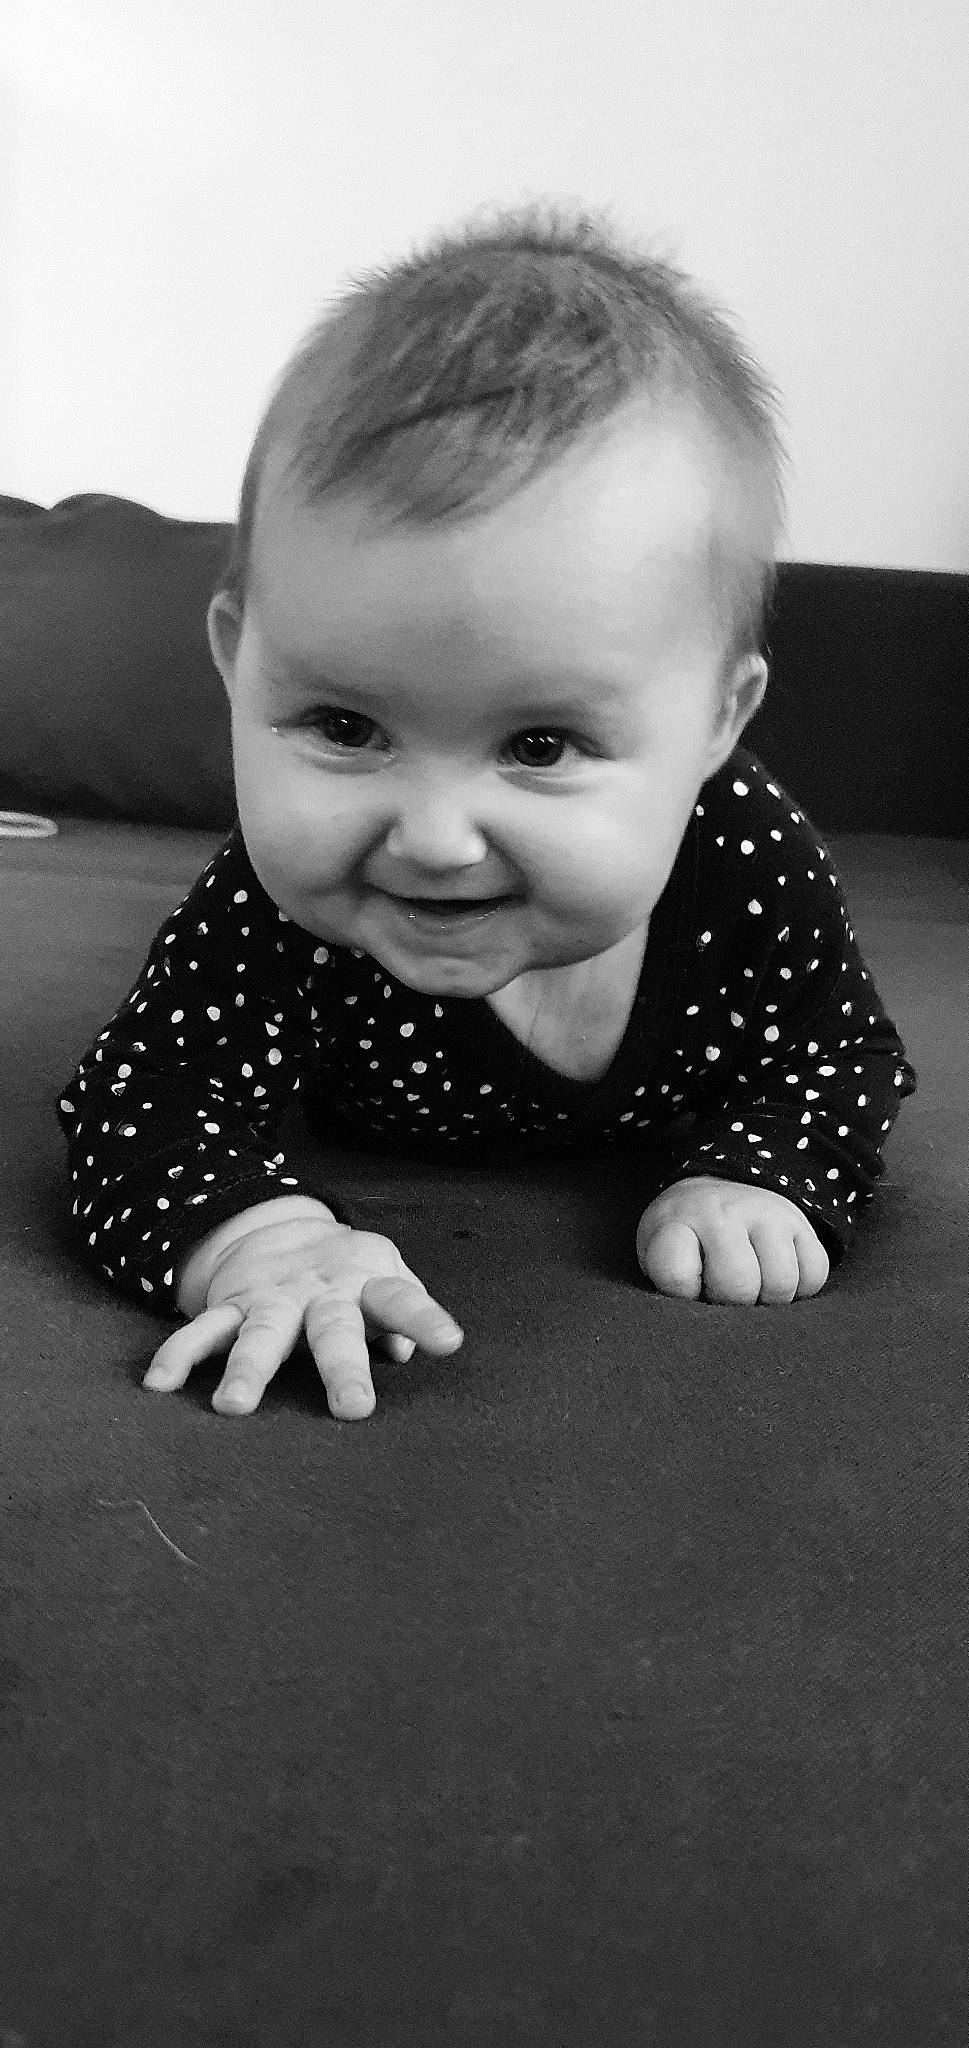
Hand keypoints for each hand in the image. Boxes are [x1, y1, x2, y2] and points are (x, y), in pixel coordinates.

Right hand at [144, 1215, 463, 1418]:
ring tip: (234, 1407)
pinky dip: (179, 1354)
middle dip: (342, 1369)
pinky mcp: (231, 1304)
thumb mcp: (383, 1280)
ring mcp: (271, 1299)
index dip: (425, 1320)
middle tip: (353, 1410)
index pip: (401, 1300)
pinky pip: (202, 1330)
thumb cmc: (349, 1274)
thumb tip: (403, 1352)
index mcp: (365, 1286)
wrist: (279, 1226)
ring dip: (247, 1369)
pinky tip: (160, 1384)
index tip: (448, 1342)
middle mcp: (319, 1293)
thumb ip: (401, 1314)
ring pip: (260, 1334)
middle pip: (332, 1330)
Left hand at [636, 1176, 830, 1304]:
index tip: (685, 1289)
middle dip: (730, 1304)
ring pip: (781, 1282)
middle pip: (737, 1285)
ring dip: (769, 1300)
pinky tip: (775, 1279)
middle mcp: (722, 1212)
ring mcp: (766, 1213)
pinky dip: (802, 1289)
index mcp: (676, 1223)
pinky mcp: (801, 1222)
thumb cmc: (683, 1245)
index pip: (676, 1274)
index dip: (682, 1295)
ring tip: (752, 1291)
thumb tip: (703, 1338)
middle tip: (723, 1295)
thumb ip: (670, 1293)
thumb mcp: (657, 1259)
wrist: (713, 1197)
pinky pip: (815, 1274)